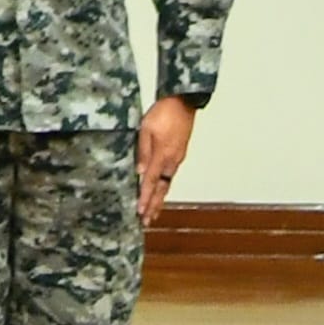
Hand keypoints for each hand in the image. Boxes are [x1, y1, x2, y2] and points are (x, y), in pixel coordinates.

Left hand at [136, 93, 195, 222]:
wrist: (183, 103)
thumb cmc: (162, 114)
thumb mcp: (146, 129)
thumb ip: (143, 151)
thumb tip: (139, 172)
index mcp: (163, 156)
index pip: (151, 182)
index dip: (145, 198)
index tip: (140, 212)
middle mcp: (172, 161)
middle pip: (161, 188)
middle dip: (154, 205)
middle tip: (147, 221)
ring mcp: (177, 158)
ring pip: (167, 183)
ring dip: (159, 198)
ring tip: (153, 212)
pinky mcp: (178, 154)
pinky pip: (170, 175)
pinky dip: (163, 187)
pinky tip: (159, 191)